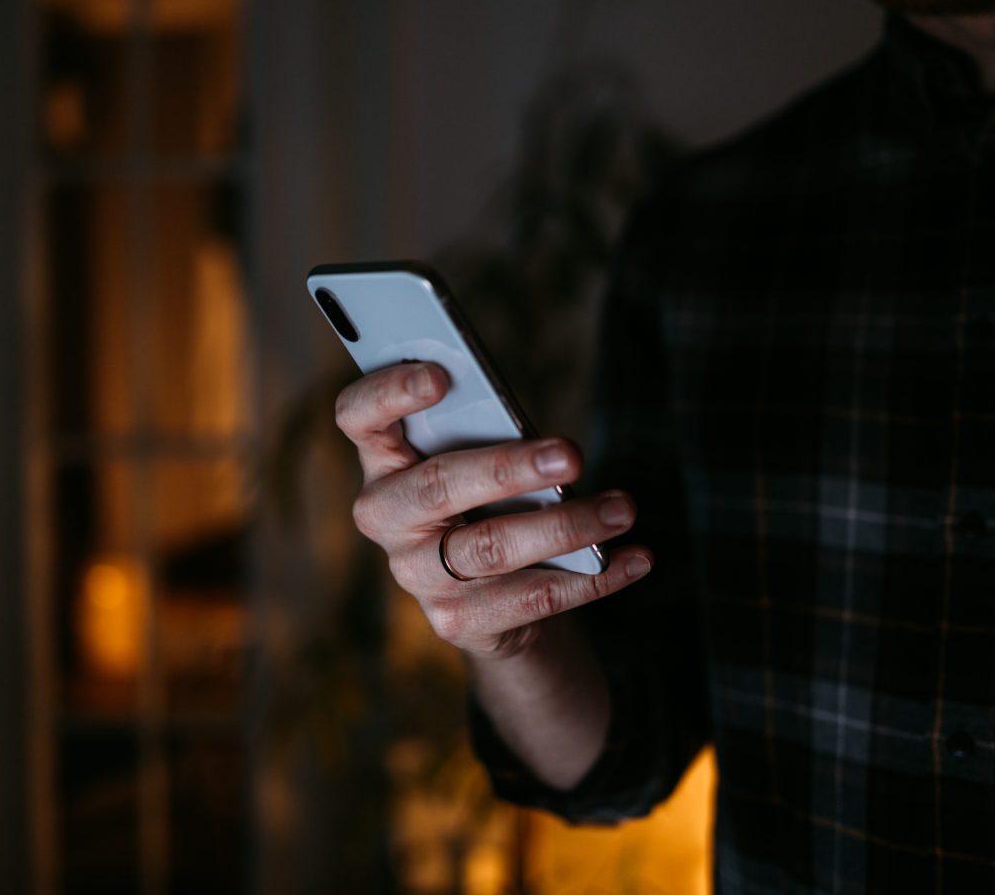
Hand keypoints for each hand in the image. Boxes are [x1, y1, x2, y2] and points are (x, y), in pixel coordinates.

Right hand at [335, 361, 652, 659]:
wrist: (493, 596)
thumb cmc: (489, 496)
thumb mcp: (482, 454)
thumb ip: (491, 433)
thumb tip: (548, 443)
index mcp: (382, 459)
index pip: (358, 418)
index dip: (389, 393)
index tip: (441, 374)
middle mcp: (385, 516)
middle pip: (435, 486)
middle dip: (508, 468)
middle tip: (573, 452)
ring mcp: (415, 574)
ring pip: (490, 548)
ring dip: (566, 526)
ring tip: (623, 508)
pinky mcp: (455, 621)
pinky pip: (530, 599)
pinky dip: (594, 578)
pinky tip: (636, 557)